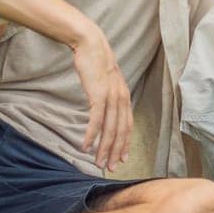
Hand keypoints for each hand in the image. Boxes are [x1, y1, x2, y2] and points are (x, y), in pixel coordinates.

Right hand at [71, 25, 131, 171]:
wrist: (91, 44)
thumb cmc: (95, 63)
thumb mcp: (106, 82)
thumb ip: (108, 96)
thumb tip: (103, 109)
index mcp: (125, 97)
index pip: (128, 126)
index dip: (125, 144)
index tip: (121, 158)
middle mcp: (122, 99)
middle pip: (120, 132)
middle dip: (115, 152)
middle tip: (109, 168)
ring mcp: (111, 97)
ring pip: (109, 129)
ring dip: (103, 149)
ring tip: (97, 163)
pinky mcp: (98, 94)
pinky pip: (96, 120)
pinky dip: (91, 135)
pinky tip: (85, 147)